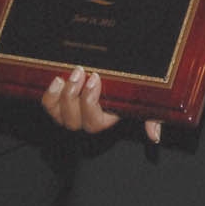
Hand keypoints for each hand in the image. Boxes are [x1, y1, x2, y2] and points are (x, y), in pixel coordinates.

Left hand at [42, 66, 160, 139]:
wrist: (112, 69)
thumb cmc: (131, 85)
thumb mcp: (145, 100)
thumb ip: (152, 117)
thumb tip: (155, 136)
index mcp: (106, 119)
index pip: (94, 122)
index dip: (90, 102)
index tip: (96, 78)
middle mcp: (86, 119)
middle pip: (73, 121)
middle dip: (74, 95)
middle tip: (81, 72)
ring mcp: (70, 112)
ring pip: (59, 115)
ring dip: (61, 96)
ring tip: (68, 75)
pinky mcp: (59, 102)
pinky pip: (49, 106)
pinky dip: (50, 95)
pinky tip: (57, 80)